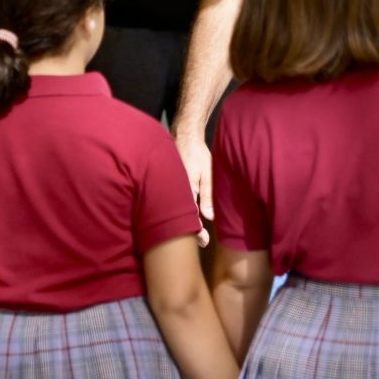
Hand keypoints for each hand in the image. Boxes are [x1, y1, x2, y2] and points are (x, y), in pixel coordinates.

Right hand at [175, 128, 212, 246]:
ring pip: (176, 210)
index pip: (190, 216)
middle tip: (202, 243)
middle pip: (181, 217)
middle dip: (190, 231)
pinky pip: (173, 201)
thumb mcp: (207, 172)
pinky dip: (179, 210)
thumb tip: (210, 217)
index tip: (204, 242)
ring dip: (183, 222)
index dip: (197, 231)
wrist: (183, 135)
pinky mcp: (168, 184)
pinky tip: (184, 217)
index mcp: (184, 189)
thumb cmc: (197, 152)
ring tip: (193, 236)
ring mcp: (169, 187)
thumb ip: (208, 194)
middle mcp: (174, 191)